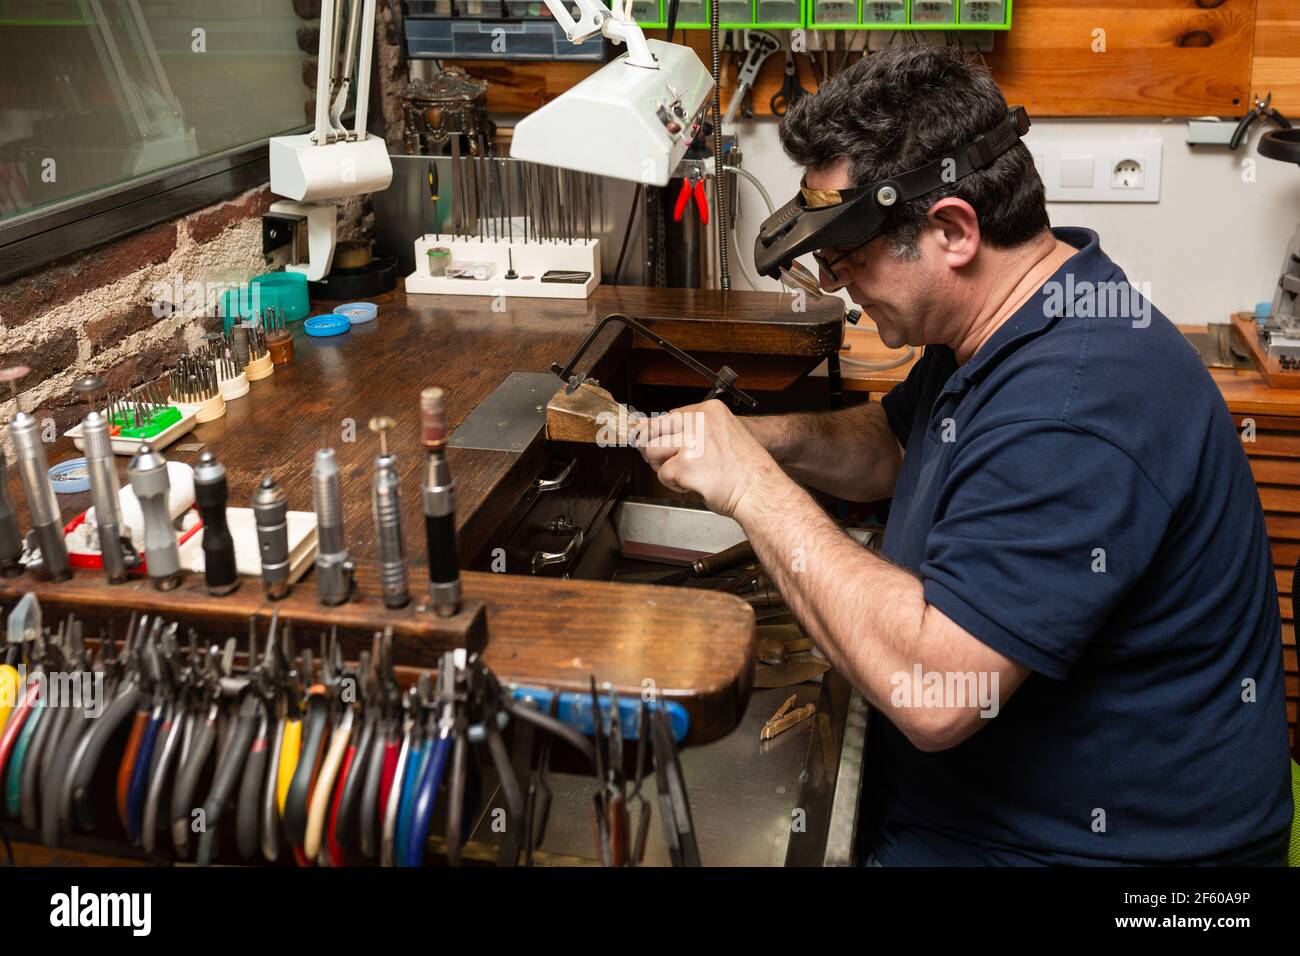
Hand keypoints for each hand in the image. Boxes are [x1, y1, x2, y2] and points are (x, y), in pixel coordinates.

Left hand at [635, 400, 782, 518]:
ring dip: (664, 466)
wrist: (760, 490)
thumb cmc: (745, 469)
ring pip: (653, 451)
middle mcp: (699, 421)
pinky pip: (663, 475)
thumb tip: (655, 434)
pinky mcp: (684, 465)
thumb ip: (693, 432)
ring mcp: (691, 442)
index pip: (670, 416)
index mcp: (710, 410)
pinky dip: (675, 484)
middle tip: (663, 461)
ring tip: (685, 474)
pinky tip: (694, 484)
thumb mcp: (721, 436)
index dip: (662, 433)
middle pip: (655, 429)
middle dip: (655, 448)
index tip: (657, 441)